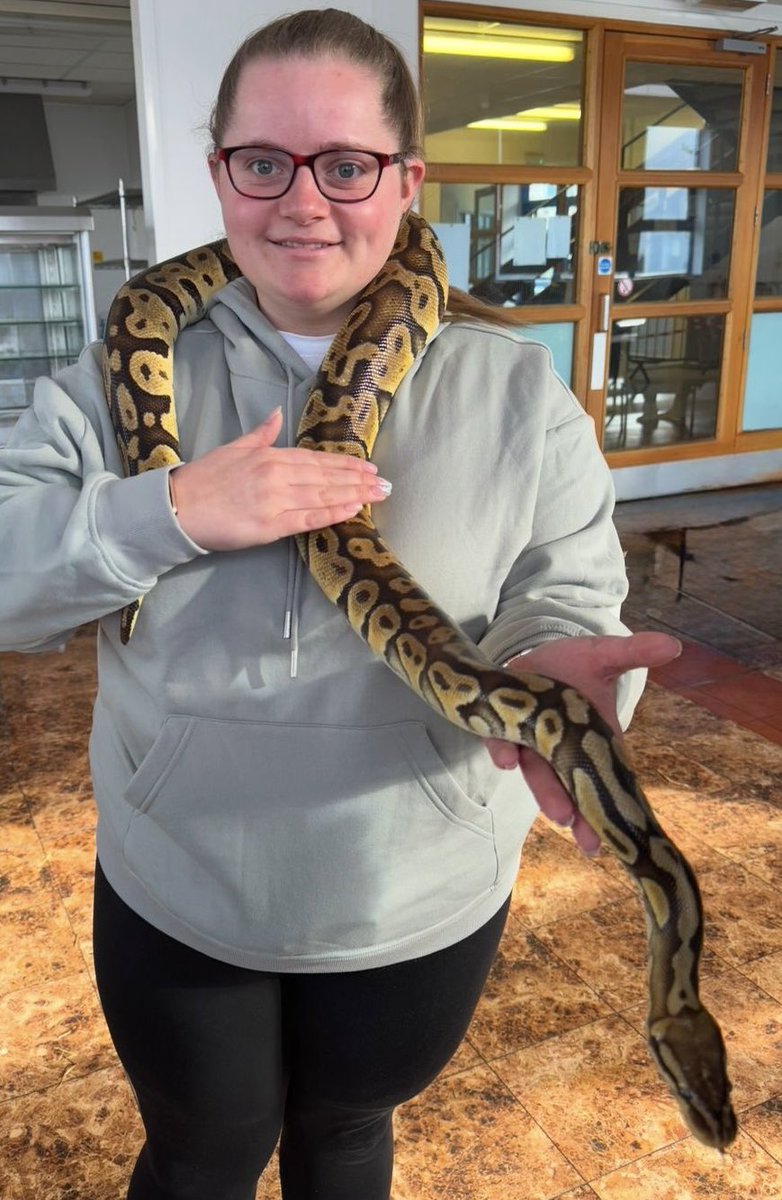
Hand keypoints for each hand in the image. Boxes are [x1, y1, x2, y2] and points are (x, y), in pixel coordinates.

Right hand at [169, 407, 390, 550]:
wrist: (178, 508)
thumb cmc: (203, 479)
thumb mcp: (232, 448)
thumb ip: (260, 434)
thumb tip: (274, 414)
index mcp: (269, 456)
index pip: (316, 459)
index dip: (344, 463)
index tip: (367, 466)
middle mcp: (277, 475)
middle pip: (326, 477)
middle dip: (358, 480)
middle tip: (384, 483)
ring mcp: (275, 501)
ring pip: (323, 496)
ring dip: (354, 495)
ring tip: (377, 496)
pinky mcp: (270, 526)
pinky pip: (309, 519)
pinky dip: (333, 514)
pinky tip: (353, 510)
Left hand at [485, 631, 680, 855]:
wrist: (528, 657)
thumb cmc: (572, 665)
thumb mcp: (603, 657)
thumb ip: (633, 652)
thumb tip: (673, 645)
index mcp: (596, 737)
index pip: (608, 778)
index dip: (613, 806)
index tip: (620, 833)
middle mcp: (565, 747)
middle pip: (575, 786)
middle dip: (584, 813)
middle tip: (593, 841)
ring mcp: (534, 742)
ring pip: (541, 774)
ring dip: (549, 794)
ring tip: (559, 814)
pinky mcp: (506, 729)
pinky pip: (504, 744)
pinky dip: (505, 751)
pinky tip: (506, 760)